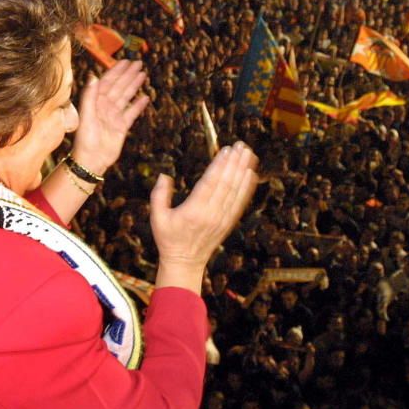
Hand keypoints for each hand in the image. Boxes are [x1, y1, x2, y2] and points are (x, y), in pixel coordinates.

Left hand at [71, 59, 149, 174]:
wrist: (92, 160)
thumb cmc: (85, 139)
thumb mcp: (86, 116)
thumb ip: (89, 96)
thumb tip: (94, 76)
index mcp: (95, 101)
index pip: (107, 82)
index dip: (116, 71)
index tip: (125, 61)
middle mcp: (104, 106)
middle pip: (118, 86)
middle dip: (128, 74)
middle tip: (138, 63)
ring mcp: (114, 116)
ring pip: (126, 97)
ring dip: (134, 85)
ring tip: (143, 75)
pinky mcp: (121, 127)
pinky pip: (132, 113)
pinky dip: (138, 105)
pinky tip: (145, 97)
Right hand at [151, 142, 257, 288]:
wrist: (184, 263)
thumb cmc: (168, 239)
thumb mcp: (157, 217)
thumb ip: (159, 195)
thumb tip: (164, 176)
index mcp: (193, 211)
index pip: (210, 183)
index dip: (220, 165)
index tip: (226, 150)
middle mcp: (211, 214)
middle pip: (226, 184)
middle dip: (235, 163)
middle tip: (241, 146)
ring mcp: (222, 219)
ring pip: (236, 192)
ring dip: (243, 171)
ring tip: (249, 154)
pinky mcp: (228, 223)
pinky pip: (240, 203)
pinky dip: (247, 188)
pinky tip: (251, 174)